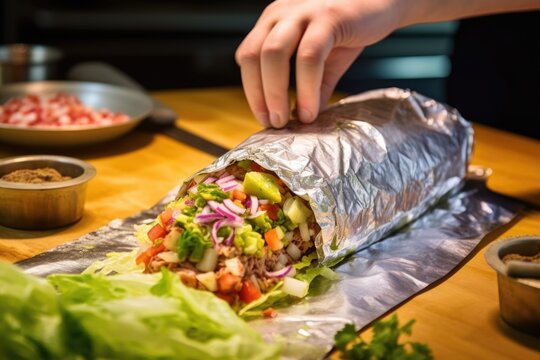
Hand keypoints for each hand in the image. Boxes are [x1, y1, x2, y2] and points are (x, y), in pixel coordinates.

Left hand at [235, 0, 403, 127]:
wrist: (387, 1)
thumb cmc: (352, 27)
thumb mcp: (326, 61)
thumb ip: (312, 87)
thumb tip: (303, 119)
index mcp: (273, 20)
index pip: (247, 56)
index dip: (251, 89)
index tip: (263, 117)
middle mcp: (281, 13)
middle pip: (252, 56)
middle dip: (258, 95)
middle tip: (273, 123)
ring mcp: (302, 12)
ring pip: (273, 55)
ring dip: (275, 93)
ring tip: (286, 121)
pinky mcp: (328, 16)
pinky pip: (308, 57)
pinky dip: (306, 88)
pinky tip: (311, 110)